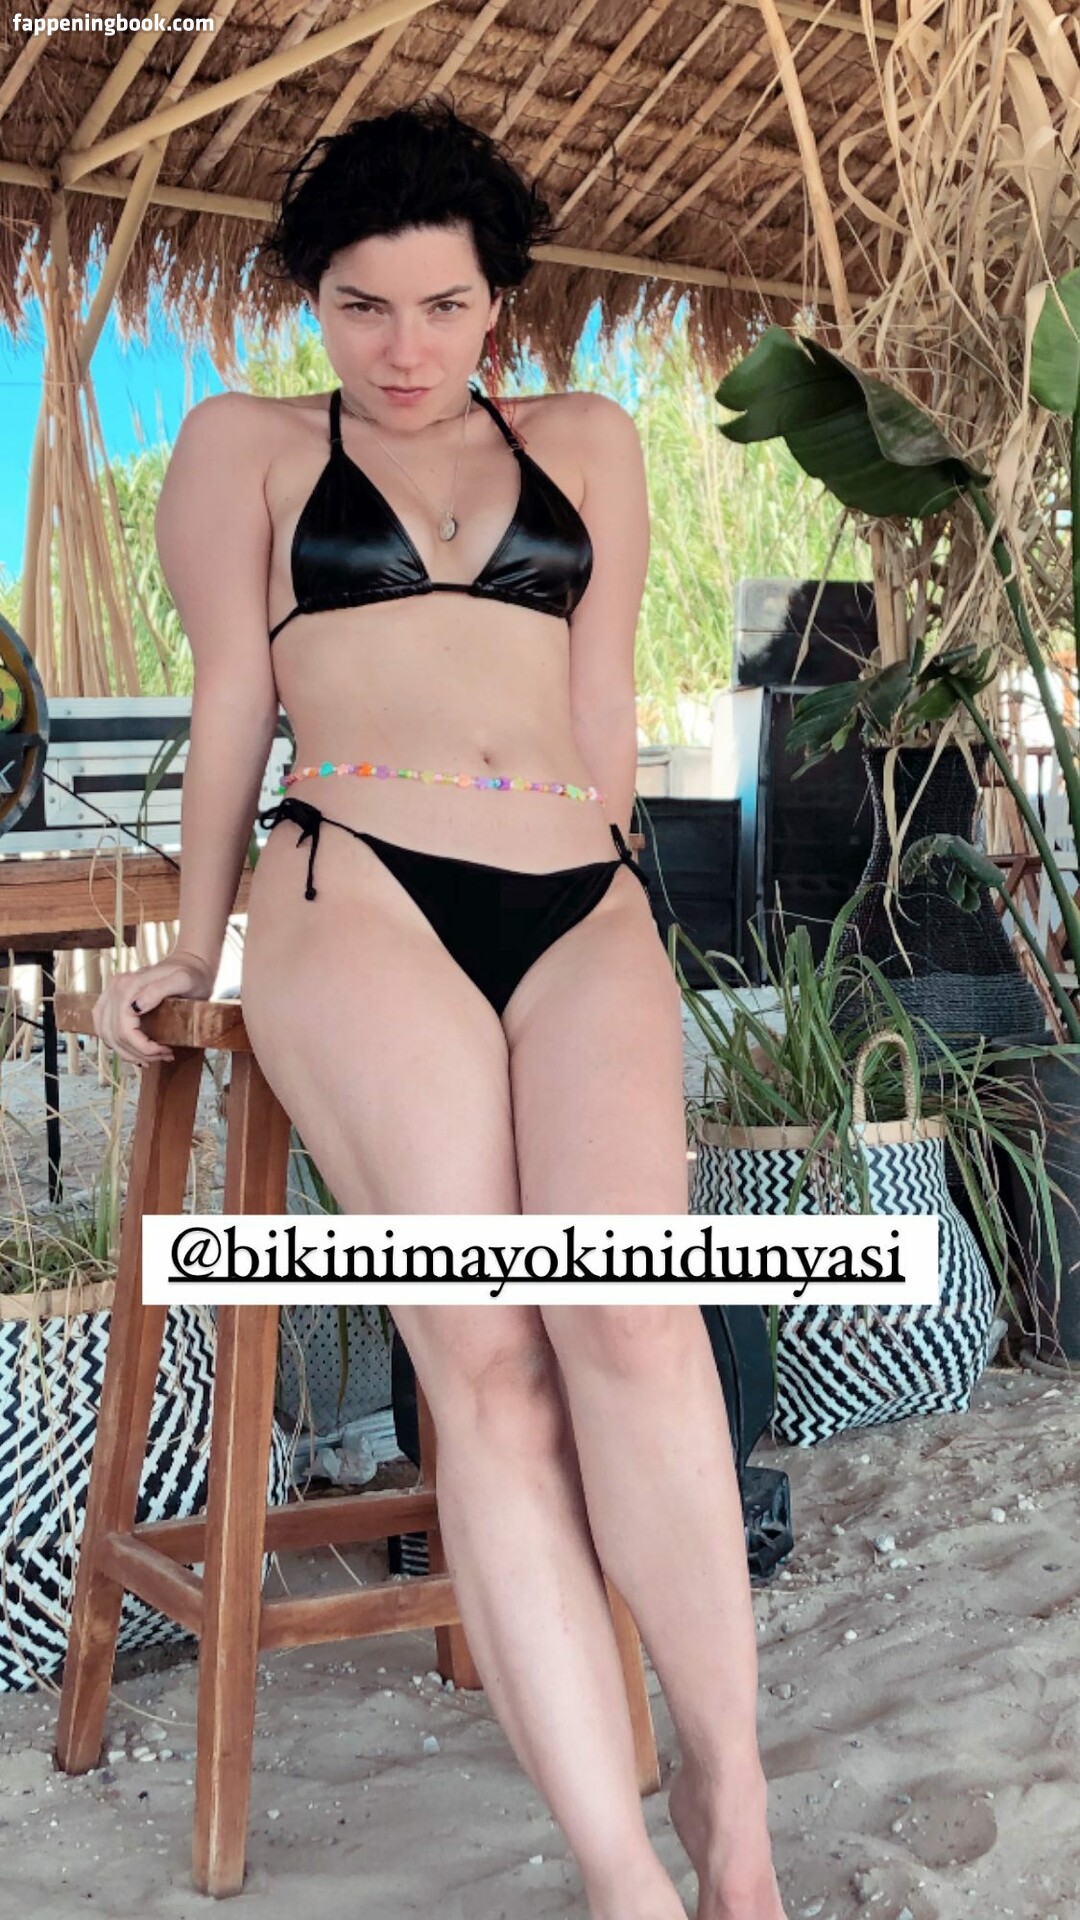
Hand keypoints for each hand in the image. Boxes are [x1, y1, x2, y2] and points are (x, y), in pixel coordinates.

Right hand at [92, 950, 216, 1065]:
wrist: (191, 963)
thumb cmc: (192, 974)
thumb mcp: (183, 981)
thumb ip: (158, 991)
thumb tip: (135, 1009)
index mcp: (127, 986)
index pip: (124, 1030)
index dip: (143, 1048)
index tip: (165, 1051)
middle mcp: (114, 988)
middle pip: (114, 1035)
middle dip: (138, 1052)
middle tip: (163, 1056)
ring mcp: (111, 993)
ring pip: (106, 1034)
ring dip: (126, 1051)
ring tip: (151, 1057)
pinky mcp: (113, 999)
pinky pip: (104, 1027)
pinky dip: (116, 1042)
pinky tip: (133, 1049)